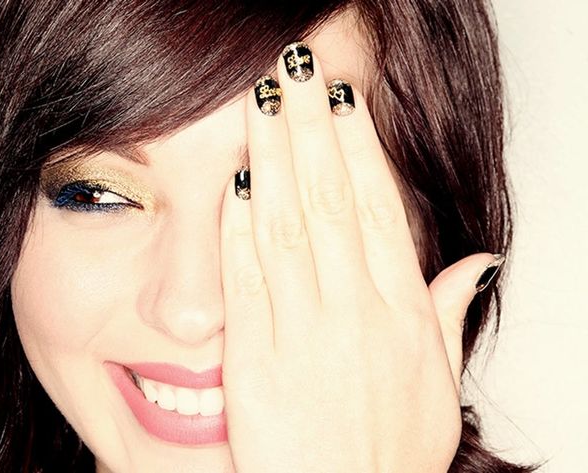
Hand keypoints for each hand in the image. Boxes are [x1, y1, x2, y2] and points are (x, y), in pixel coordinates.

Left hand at [220, 43, 502, 472]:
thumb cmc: (388, 454)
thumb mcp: (440, 388)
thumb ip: (451, 316)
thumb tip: (476, 263)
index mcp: (402, 316)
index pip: (379, 210)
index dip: (360, 149)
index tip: (344, 103)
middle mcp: (356, 313)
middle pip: (332, 200)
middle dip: (313, 127)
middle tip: (298, 70)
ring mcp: (305, 333)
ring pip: (289, 226)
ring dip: (276, 156)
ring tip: (263, 100)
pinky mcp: (256, 358)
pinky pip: (248, 280)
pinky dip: (241, 226)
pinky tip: (237, 180)